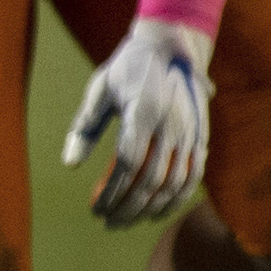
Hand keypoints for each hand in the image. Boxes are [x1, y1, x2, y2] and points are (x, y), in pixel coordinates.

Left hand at [61, 16, 216, 225]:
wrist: (169, 46)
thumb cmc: (127, 69)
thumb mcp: (99, 89)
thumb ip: (85, 126)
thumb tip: (70, 164)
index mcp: (144, 110)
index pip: (128, 163)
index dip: (112, 191)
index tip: (94, 207)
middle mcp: (171, 124)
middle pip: (151, 179)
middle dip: (128, 207)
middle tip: (107, 223)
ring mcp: (190, 132)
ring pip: (174, 183)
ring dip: (149, 209)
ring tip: (125, 222)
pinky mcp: (200, 136)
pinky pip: (193, 175)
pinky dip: (176, 199)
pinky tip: (156, 213)